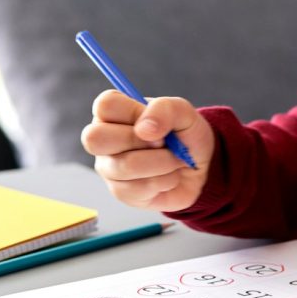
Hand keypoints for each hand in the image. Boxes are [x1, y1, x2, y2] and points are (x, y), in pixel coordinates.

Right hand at [81, 90, 215, 211]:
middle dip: (140, 141)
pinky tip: (170, 176)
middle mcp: (103, 139)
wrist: (200, 166)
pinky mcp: (120, 192)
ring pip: (124, 165)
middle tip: (164, 142)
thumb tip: (144, 129)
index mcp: (113, 112)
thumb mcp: (184, 112)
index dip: (134, 114)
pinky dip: (166, 180)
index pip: (104, 106)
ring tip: (175, 160)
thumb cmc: (184, 134)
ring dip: (163, 162)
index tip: (155, 122)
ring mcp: (108, 167)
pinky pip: (139, 188)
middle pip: (95, 138)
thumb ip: (164, 109)